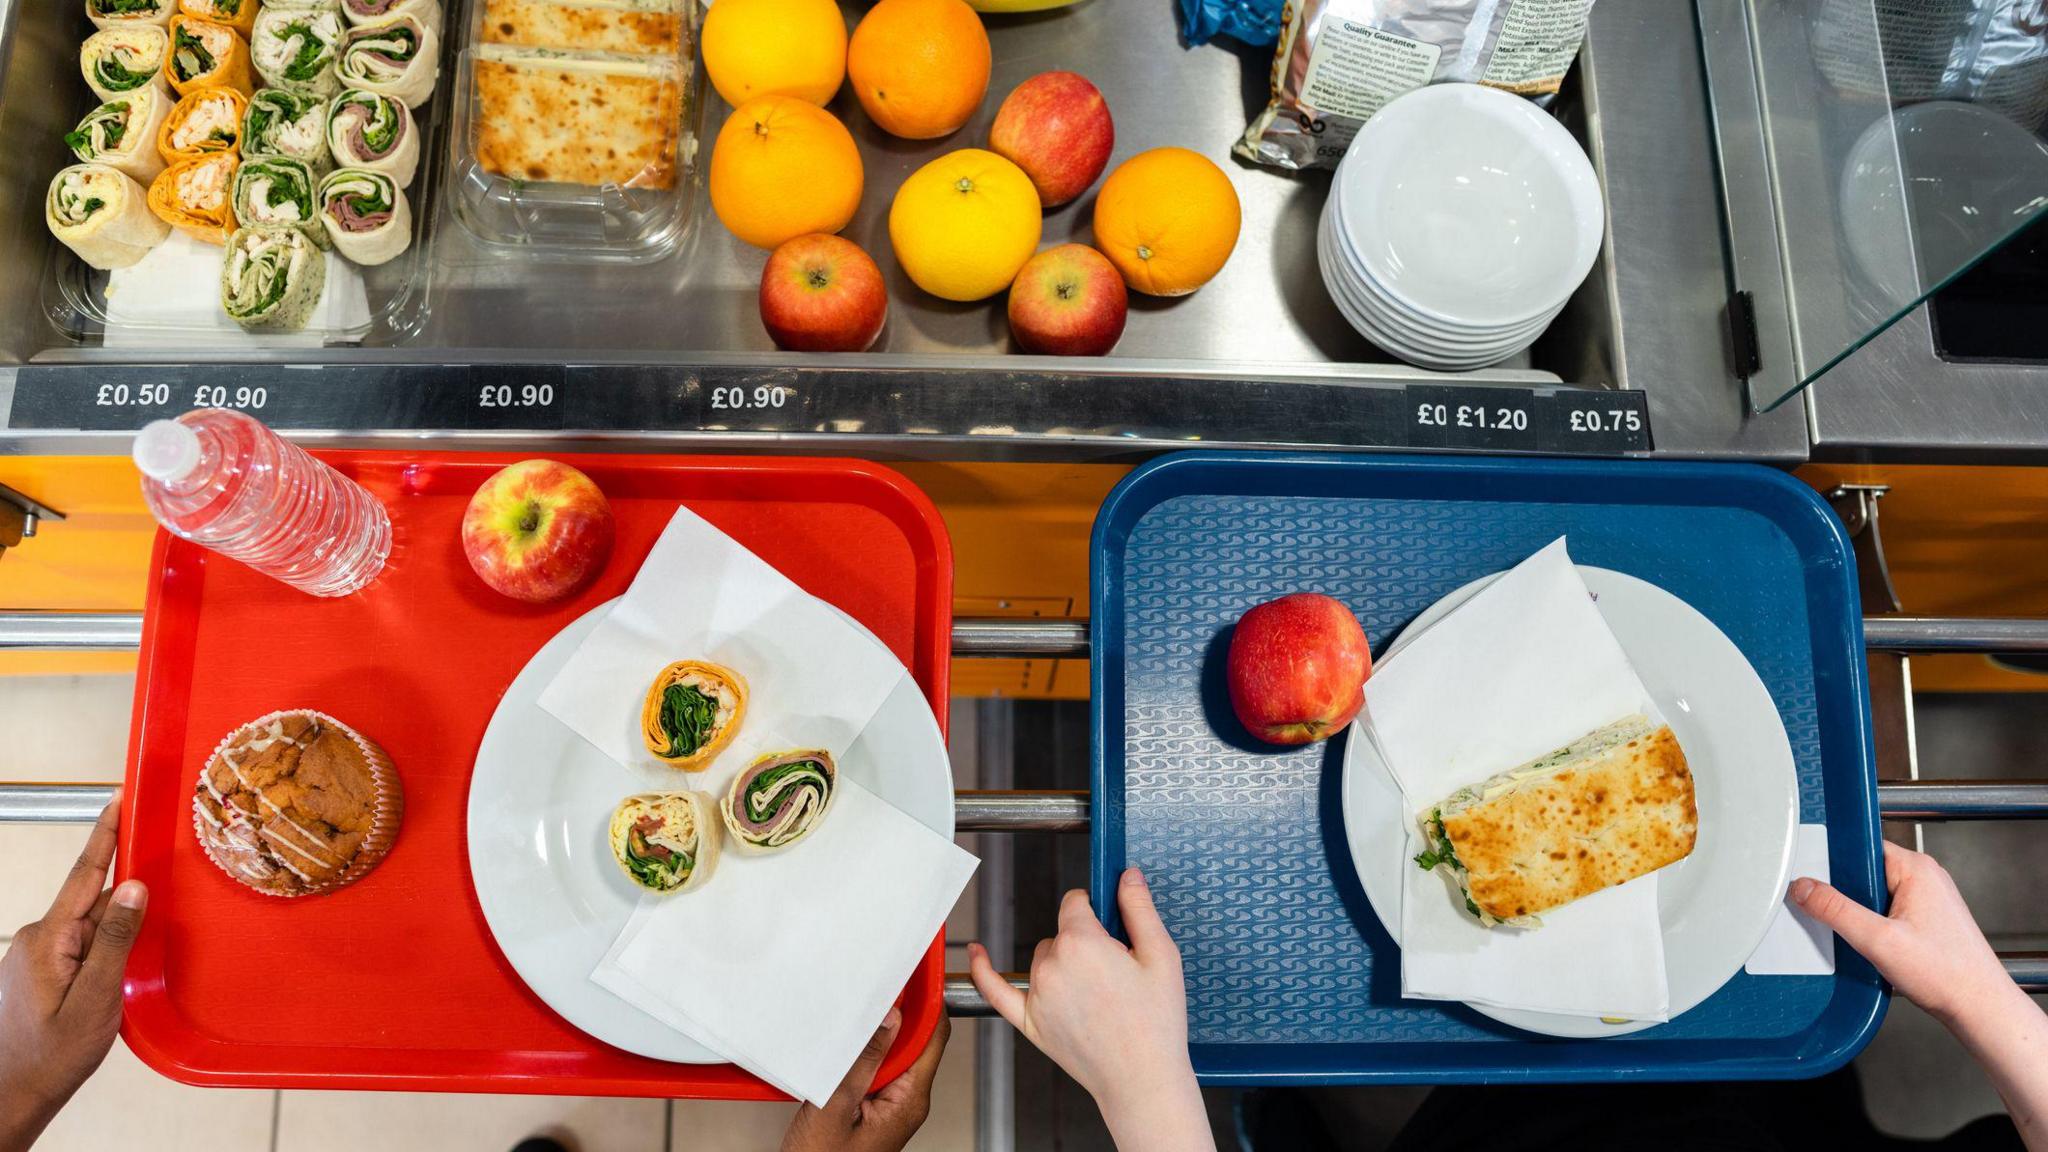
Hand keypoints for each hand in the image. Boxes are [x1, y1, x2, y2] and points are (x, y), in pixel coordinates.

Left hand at [0, 792, 147, 1151]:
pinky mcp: (42, 969)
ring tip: (130, 967)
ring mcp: (37, 953)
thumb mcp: (96, 997)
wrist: (14, 1092)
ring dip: (118, 932)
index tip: (120, 796)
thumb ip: (116, 939)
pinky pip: (84, 943)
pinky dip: (107, 947)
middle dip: (127, 893)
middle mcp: (38, 937)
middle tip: (157, 884)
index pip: (84, 873)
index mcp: (48, 938)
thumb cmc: (54, 1053)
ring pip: (92, 925)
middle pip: (94, 899)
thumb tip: (133, 885)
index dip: (106, 833)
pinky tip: (118, 972)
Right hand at [780, 1006, 947, 1151]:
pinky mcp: (874, 1105)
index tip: (916, 977)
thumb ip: (865, 1059)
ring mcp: (892, 1103)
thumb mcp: (837, 1104)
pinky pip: (877, 1068)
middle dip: (897, 1014)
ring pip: (893, 1053)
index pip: (933, 1038)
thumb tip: (891, 1017)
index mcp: (909, 1100)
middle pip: (914, 1041)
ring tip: (854, 1018)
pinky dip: (863, 1053)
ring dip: (875, 1035)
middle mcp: (907, 1101)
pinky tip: (846, 1045)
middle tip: (875, 990)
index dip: (928, 1004)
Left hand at [968, 868, 1212, 1151]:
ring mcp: (1036, 995)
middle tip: (1119, 973)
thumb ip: (1139, 908)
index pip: (1075, 902)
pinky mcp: (1028, 1023)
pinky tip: (976, 951)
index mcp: (1082, 942)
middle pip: (1062, 933)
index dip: (1096, 909)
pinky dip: (984, 969)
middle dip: (1087, 942)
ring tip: (1100, 995)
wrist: (1143, 1081)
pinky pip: (996, 990)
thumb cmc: (1157, 1024)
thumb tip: (1126, 875)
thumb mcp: (1162, 956)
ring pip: (1044, 959)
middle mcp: (1051, 965)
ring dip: (1065, 964)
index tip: (1111, 923)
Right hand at [1791, 840, 2009, 1023]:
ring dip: (1860, 916)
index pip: (1860, 848)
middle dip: (1846, 897)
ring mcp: (1926, 899)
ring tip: (1868, 939)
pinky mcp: (1925, 919)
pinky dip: (1873, 928)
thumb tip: (1805, 888)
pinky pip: (1884, 912)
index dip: (1833, 864)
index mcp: (1916, 869)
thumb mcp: (1877, 940)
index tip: (1816, 883)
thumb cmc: (1948, 974)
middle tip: (1845, 922)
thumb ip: (1835, 910)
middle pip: (1863, 872)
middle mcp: (1924, 878)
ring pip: (1872, 895)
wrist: (1978, 1007)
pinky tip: (1878, 947)